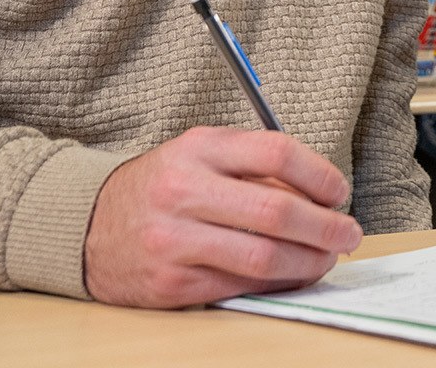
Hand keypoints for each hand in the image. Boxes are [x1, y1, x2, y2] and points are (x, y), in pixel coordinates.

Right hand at [83, 126, 361, 308]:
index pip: (276, 152)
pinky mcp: (170, 283)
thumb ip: (252, 166)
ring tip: (325, 259)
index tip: (340, 191)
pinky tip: (291, 276)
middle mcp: (185, 192)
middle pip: (276, 210)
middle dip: (326, 227)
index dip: (320, 174)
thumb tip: (318, 194)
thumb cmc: (159, 187)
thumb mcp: (199, 155)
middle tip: (348, 233)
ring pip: (263, 257)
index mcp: (198, 149)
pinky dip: (275, 284)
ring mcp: (175, 241)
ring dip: (308, 262)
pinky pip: (239, 286)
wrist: (87, 225)